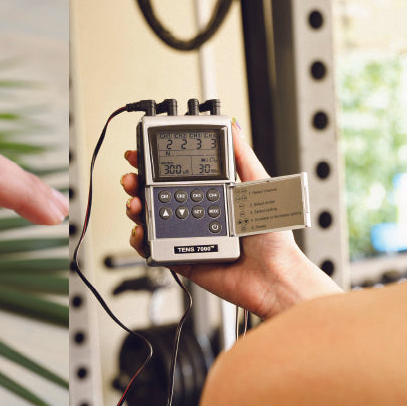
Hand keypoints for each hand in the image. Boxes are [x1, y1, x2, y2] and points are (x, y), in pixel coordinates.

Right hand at [122, 121, 338, 319]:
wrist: (275, 278)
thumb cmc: (273, 238)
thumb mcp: (259, 187)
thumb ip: (242, 157)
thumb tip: (233, 127)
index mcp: (212, 194)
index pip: (176, 174)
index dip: (156, 164)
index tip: (142, 154)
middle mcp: (197, 213)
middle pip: (157, 194)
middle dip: (137, 183)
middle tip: (131, 177)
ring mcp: (188, 235)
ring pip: (151, 218)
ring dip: (136, 208)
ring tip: (136, 203)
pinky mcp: (183, 258)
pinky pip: (155, 249)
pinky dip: (141, 240)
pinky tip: (142, 231)